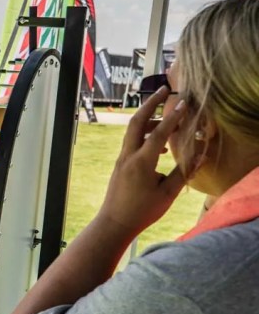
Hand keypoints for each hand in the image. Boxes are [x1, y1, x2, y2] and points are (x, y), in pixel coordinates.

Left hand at [99, 86, 187, 236]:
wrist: (113, 223)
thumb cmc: (141, 211)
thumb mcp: (167, 193)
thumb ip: (183, 172)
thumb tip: (200, 157)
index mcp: (141, 162)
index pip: (159, 132)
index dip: (173, 117)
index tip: (185, 103)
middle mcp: (128, 156)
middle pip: (136, 121)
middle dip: (150, 104)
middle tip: (164, 89)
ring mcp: (121, 159)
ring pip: (133, 131)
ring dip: (149, 120)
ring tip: (169, 120)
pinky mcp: (120, 164)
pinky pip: (132, 142)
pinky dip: (145, 134)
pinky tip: (160, 143)